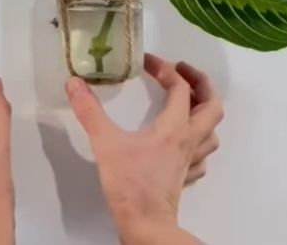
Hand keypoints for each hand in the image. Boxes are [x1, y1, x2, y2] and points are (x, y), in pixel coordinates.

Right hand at [66, 54, 222, 244]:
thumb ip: (89, 111)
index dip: (165, 69)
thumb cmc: (130, 184)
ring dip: (203, 111)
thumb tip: (74, 82)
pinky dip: (197, 140)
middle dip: (201, 83)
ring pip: (212, 130)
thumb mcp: (105, 143)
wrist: (147, 226)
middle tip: (180, 71)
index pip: (180, 88)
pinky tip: (182, 140)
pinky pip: (201, 154)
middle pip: (212, 106)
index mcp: (174, 128)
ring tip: (185, 101)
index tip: (146, 61)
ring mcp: (191, 161)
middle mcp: (189, 140)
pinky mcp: (186, 177)